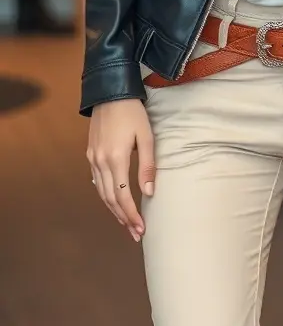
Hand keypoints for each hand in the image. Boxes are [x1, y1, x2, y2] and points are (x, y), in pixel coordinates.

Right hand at [86, 99, 155, 242]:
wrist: (110, 91)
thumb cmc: (132, 112)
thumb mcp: (146, 136)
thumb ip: (148, 165)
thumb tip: (150, 192)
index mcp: (115, 158)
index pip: (122, 196)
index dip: (131, 215)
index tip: (141, 229)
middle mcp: (100, 162)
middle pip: (110, 199)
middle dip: (123, 218)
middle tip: (135, 234)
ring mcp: (92, 158)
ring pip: (101, 192)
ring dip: (113, 210)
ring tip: (126, 223)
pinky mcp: (90, 154)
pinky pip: (97, 181)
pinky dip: (106, 195)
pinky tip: (114, 201)